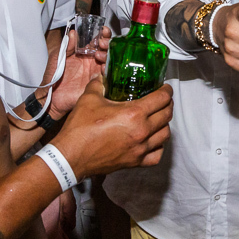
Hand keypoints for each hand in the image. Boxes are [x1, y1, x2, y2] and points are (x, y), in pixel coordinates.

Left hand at [46, 27, 112, 119]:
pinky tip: (103, 68)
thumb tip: (74, 32)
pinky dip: (108, 70)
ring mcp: (96, 73)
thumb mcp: (57, 57)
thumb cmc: (52, 77)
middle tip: (101, 43)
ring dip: (108, 55)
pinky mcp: (98, 84)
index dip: (102, 34)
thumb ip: (67, 46)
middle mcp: (93, 62)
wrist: (52, 97)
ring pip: (110, 60)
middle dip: (108, 43)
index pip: (97, 41)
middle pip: (107, 49)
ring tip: (98, 56)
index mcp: (84, 54)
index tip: (103, 30)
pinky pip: (108, 76)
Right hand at [55, 79, 173, 175]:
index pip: (161, 99)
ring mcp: (140, 149)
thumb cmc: (80, 129)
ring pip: (165, 135)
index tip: (165, 88)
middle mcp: (141, 131)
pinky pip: (157, 155)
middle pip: (167, 115)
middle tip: (163, 100)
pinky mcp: (135, 162)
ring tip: (158, 118)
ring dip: (165, 125)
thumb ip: (98, 84)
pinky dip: (159, 147)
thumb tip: (102, 77)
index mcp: (134, 114)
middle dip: (168, 105)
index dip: (166, 91)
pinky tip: (153, 141)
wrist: (71, 156)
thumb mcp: (88, 99)